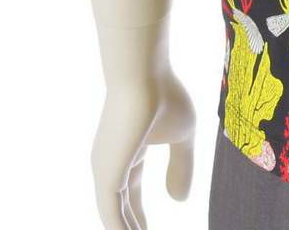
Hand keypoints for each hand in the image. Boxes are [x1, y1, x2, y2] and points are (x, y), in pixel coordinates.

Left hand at [90, 70, 195, 229]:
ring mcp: (105, 171)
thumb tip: (179, 201)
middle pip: (120, 210)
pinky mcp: (106, 176)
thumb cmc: (165, 96)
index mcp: (128, 153)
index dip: (139, 217)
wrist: (144, 74)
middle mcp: (110, 165)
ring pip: (114, 216)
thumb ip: (182, 166)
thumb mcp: (183, 135)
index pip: (129, 195)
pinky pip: (112, 215)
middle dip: (133, 228)